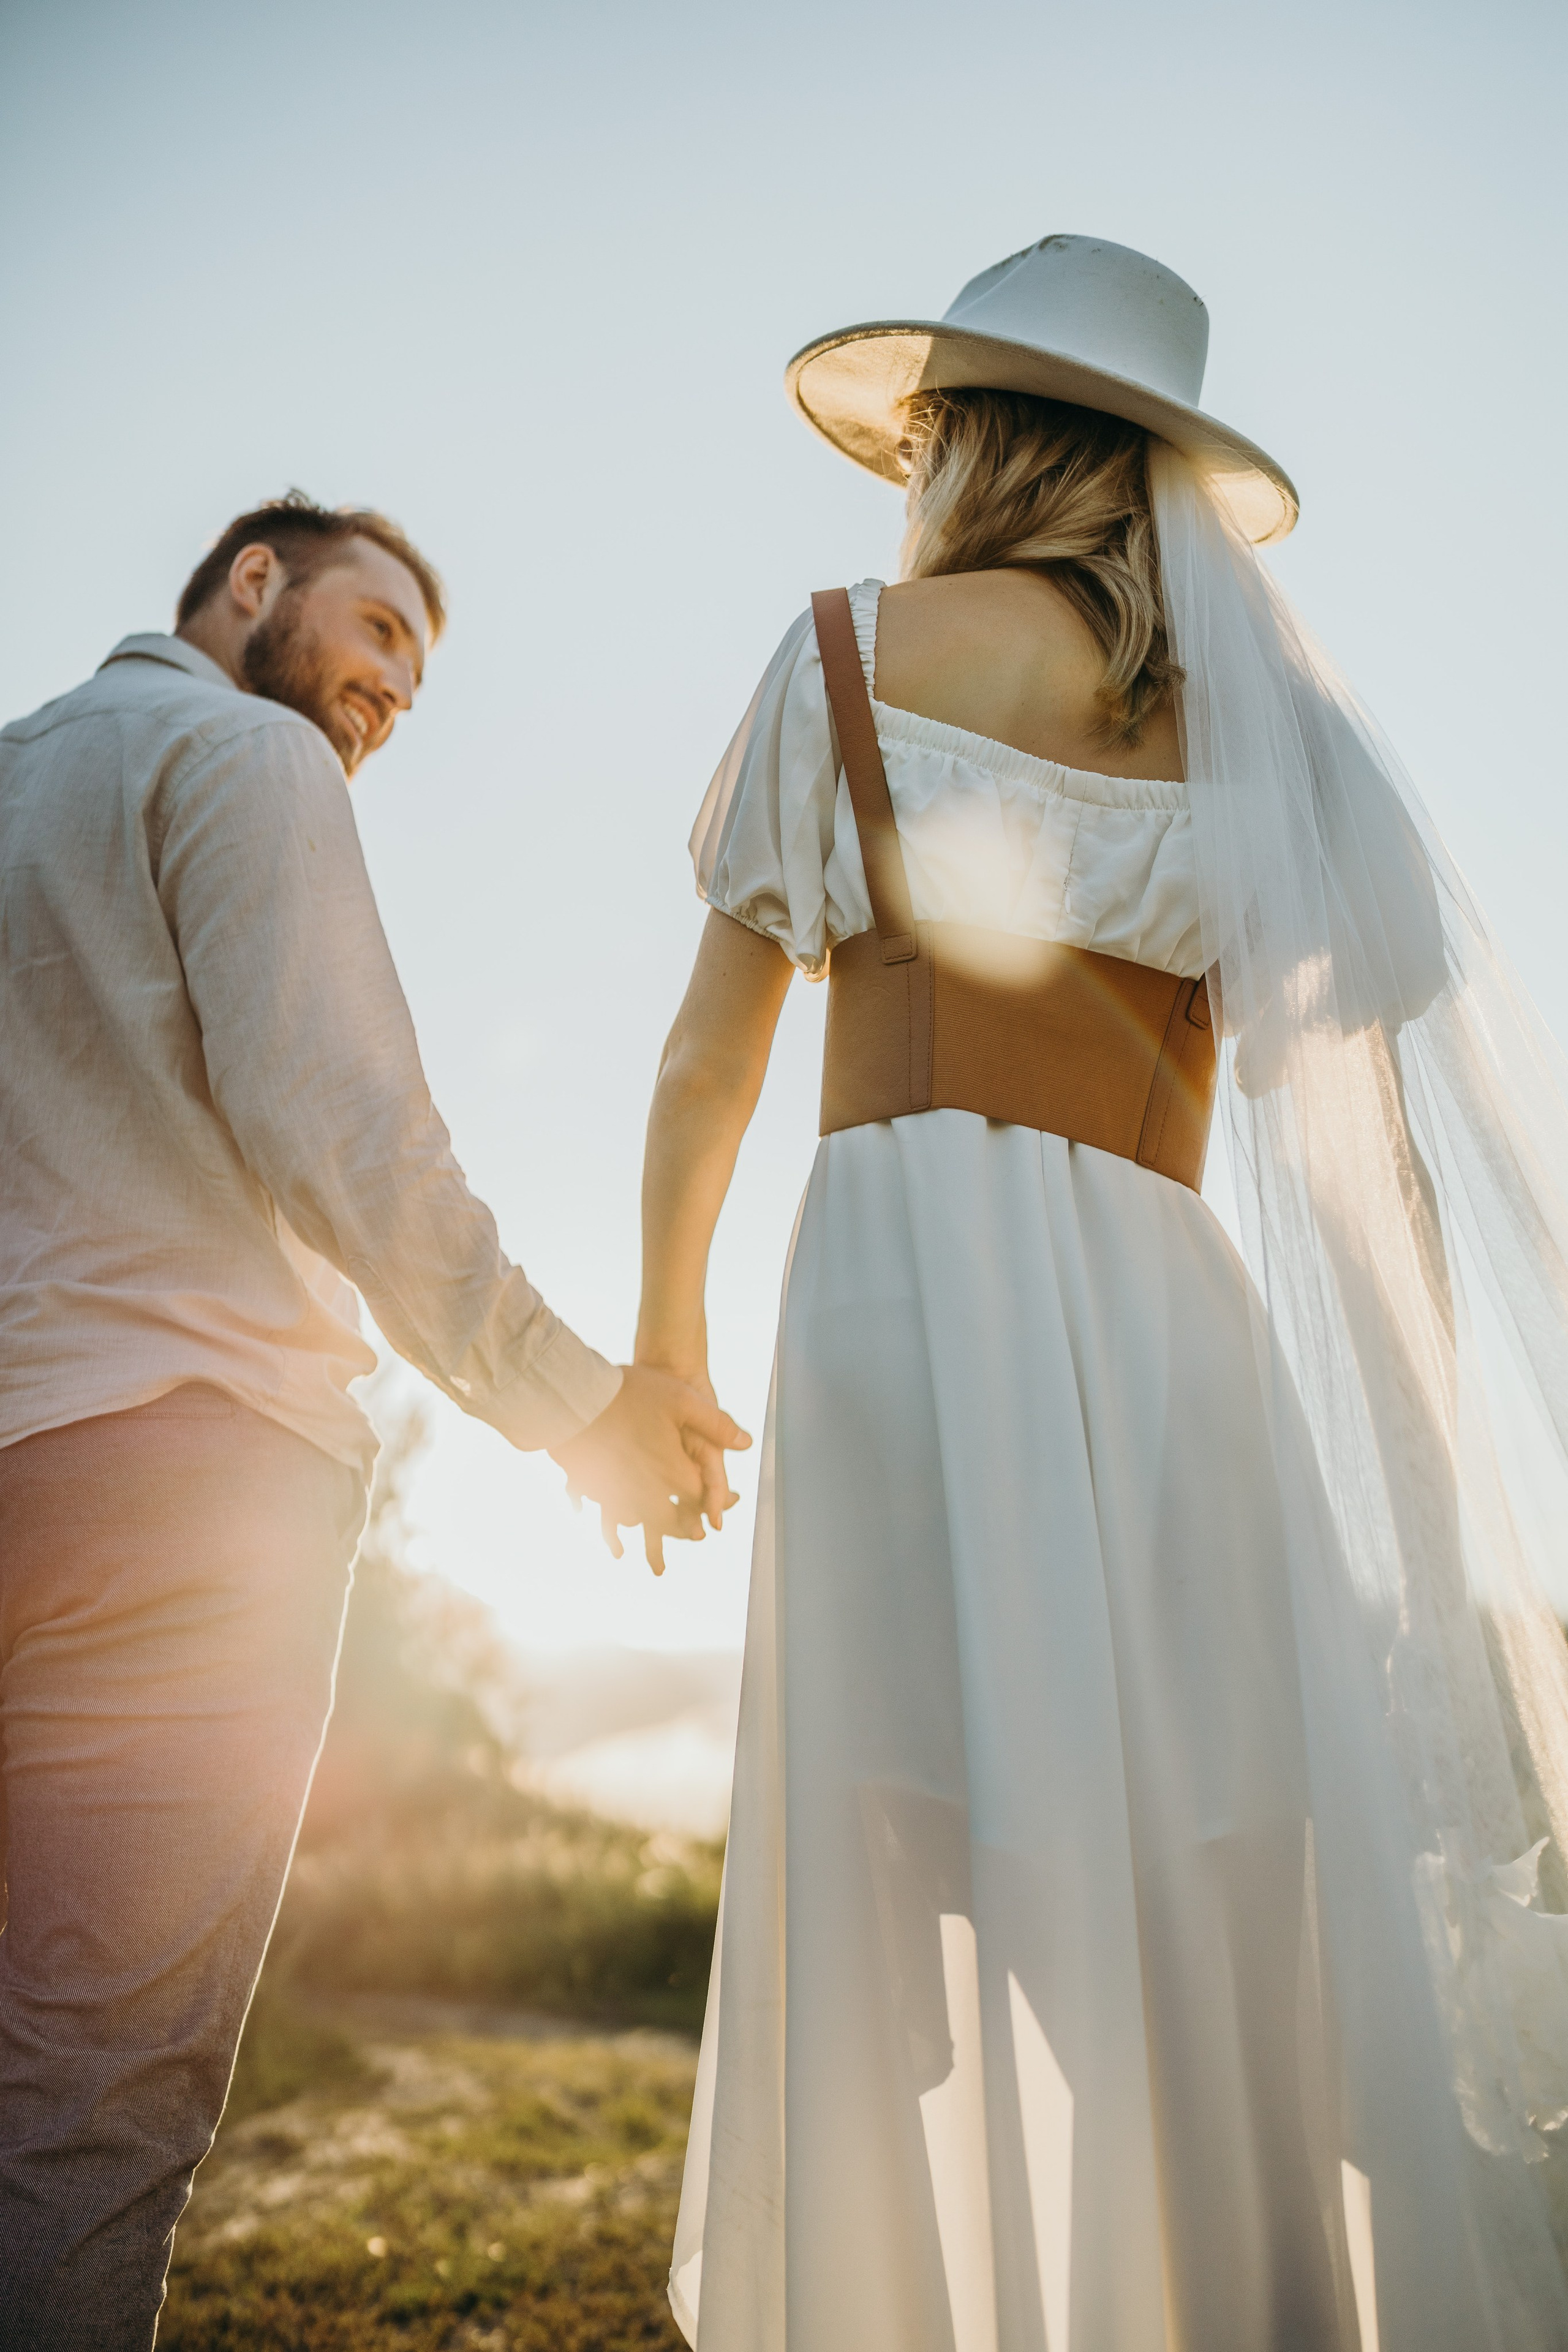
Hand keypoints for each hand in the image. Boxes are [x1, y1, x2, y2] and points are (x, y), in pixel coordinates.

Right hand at [550, 1365, 749, 1574]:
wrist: (577, 1397)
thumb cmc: (632, 1394)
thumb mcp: (682, 1400)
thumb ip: (717, 1423)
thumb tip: (747, 1443)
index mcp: (672, 1472)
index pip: (699, 1497)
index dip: (715, 1503)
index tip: (723, 1505)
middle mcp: (645, 1491)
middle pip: (669, 1520)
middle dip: (683, 1528)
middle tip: (694, 1534)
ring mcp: (616, 1492)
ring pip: (637, 1522)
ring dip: (646, 1533)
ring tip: (654, 1541)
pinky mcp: (592, 1488)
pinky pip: (605, 1511)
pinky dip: (609, 1521)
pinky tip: (605, 1522)